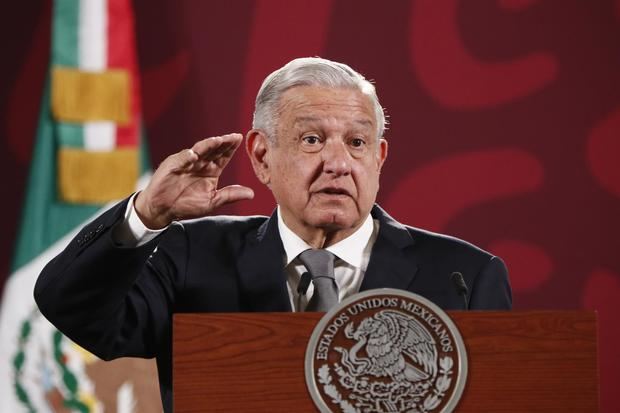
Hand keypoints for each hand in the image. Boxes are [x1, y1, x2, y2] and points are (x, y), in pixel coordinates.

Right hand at [134, 133, 253, 228]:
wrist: (164, 208)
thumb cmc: (187, 204)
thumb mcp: (212, 201)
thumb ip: (230, 195)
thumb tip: (251, 193)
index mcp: (211, 170)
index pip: (223, 156)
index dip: (231, 148)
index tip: (240, 139)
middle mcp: (200, 163)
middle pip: (214, 149)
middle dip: (223, 143)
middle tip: (233, 137)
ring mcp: (187, 162)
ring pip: (199, 150)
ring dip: (208, 145)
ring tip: (218, 141)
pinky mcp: (173, 165)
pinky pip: (181, 159)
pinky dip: (187, 157)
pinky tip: (194, 156)